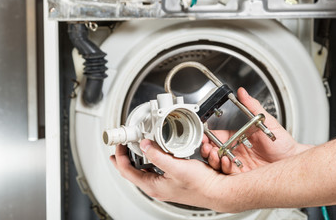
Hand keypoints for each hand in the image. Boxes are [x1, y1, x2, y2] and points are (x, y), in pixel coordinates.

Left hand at [110, 140, 231, 210]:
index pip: (127, 171)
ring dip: (135, 160)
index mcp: (153, 186)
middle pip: (131, 173)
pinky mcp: (170, 181)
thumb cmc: (200, 185)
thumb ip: (157, 155)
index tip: (119, 145)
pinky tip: (151, 155)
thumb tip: (144, 145)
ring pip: (142, 171)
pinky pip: (153, 170)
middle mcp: (156, 187)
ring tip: (131, 150)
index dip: (120, 157)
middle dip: (123, 159)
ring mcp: (162, 185)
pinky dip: (148, 161)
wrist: (216, 191)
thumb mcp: (176, 167)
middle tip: (119, 148)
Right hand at [201, 87, 312, 173]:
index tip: (204, 136)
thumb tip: (243, 92)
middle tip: (207, 147)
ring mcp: (237, 163)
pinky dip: (223, 168)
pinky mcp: (241, 175)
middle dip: (206, 149)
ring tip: (217, 154)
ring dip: (213, 159)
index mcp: (236, 138)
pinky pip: (226, 174)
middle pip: (213, 151)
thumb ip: (253, 106)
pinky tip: (227, 162)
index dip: (207, 136)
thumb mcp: (267, 121)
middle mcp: (234, 151)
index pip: (216, 137)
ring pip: (217, 163)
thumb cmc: (282, 143)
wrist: (293, 159)